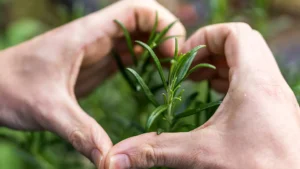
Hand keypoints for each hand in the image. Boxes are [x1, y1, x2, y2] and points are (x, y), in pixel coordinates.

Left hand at [0, 0, 184, 167]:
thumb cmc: (9, 88)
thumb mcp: (48, 110)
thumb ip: (82, 133)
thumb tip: (109, 163)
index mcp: (88, 35)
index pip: (135, 10)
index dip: (161, 22)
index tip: (173, 50)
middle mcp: (96, 38)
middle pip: (143, 22)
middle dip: (166, 38)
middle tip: (177, 67)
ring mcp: (97, 51)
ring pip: (138, 39)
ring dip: (158, 51)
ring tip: (173, 75)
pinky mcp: (95, 65)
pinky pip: (127, 56)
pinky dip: (146, 63)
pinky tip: (153, 80)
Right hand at [104, 23, 299, 168]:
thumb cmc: (258, 168)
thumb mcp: (203, 155)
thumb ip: (157, 151)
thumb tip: (116, 158)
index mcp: (256, 81)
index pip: (236, 33)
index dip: (206, 38)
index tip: (185, 61)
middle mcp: (271, 83)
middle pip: (243, 45)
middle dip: (211, 53)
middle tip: (190, 73)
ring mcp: (277, 97)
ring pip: (251, 63)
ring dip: (222, 68)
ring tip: (201, 84)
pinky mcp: (278, 112)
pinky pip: (255, 82)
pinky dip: (233, 84)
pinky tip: (218, 104)